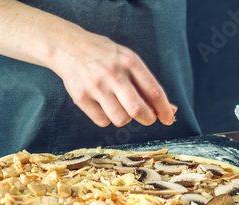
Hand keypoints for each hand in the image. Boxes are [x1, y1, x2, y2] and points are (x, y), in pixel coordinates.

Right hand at [52, 32, 175, 126]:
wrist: (69, 47)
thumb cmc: (105, 57)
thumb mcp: (128, 60)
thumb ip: (146, 84)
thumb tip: (169, 109)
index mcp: (130, 62)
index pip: (153, 91)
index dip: (164, 109)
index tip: (169, 118)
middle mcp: (113, 74)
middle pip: (138, 110)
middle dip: (148, 119)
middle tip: (147, 118)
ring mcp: (96, 87)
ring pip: (121, 119)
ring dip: (125, 118)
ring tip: (119, 106)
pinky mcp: (81, 98)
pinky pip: (102, 121)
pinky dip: (106, 118)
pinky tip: (103, 105)